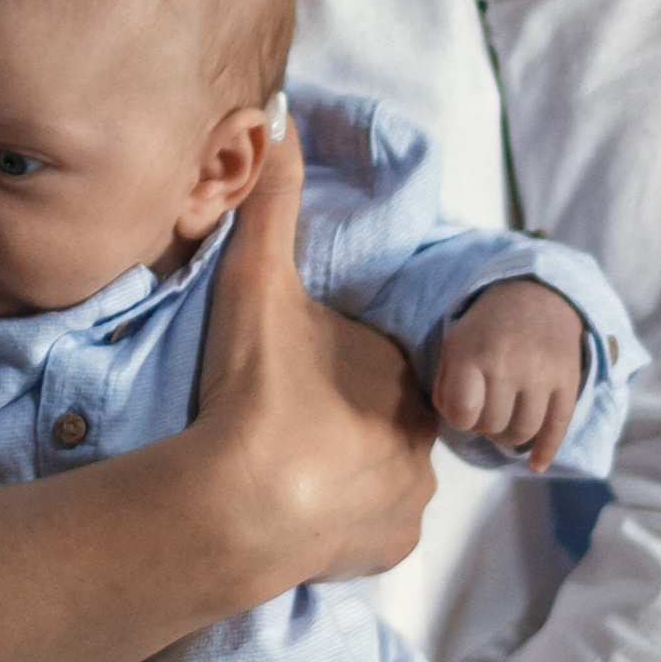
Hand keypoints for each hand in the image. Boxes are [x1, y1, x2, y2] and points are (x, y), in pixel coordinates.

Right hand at [198, 118, 440, 591]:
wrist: (236, 503)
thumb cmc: (256, 387)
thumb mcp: (258, 281)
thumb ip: (271, 201)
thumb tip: (278, 111)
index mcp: (403, 371)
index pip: (380, 362)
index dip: (337, 365)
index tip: (294, 376)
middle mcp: (424, 436)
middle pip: (384, 418)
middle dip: (343, 419)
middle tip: (284, 421)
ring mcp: (409, 500)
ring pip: (381, 474)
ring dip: (343, 471)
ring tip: (285, 467)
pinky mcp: (388, 550)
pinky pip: (369, 530)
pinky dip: (339, 523)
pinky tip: (299, 511)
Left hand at [433, 278, 587, 471]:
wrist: (538, 294)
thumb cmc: (488, 327)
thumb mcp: (456, 344)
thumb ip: (445, 384)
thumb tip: (453, 420)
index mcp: (472, 353)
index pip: (462, 414)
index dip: (461, 420)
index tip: (465, 409)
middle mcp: (508, 363)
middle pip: (493, 426)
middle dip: (486, 427)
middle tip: (488, 412)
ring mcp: (541, 373)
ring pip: (523, 432)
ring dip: (510, 437)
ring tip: (506, 423)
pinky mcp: (568, 380)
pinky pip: (558, 428)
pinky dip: (545, 452)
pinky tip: (536, 465)